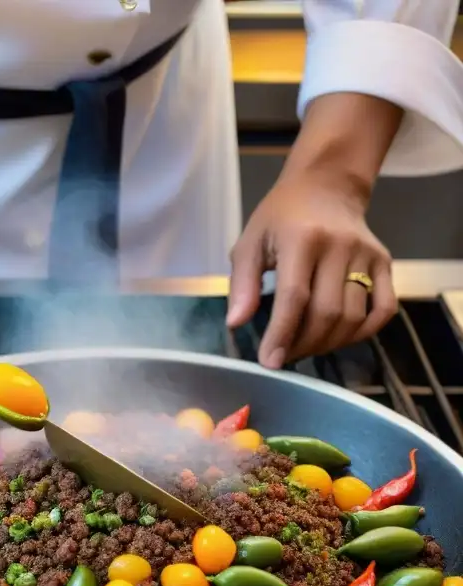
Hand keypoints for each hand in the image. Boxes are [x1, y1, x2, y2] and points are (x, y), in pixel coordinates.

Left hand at [226, 170, 396, 368]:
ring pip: (354, 317)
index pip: (294, 297)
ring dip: (328, 343)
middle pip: (326, 313)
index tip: (269, 361)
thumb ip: (242, 284)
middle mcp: (340, 246)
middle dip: (303, 344)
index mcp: (302, 238)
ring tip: (304, 347)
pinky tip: (338, 337)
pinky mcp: (385, 262)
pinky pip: (383, 309)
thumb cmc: (280, 217)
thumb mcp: (250, 242)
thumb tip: (236, 323)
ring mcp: (367, 255)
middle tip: (284, 355)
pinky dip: (363, 332)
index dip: (281, 334)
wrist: (325, 187)